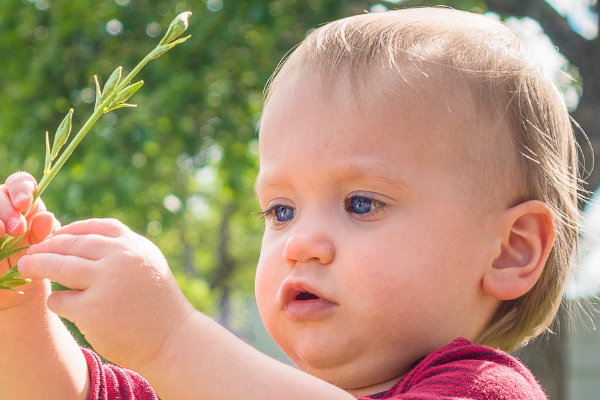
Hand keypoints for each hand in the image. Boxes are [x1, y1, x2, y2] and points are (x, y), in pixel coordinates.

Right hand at [0, 172, 57, 307]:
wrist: (21, 282)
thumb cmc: (38, 259)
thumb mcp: (45, 246)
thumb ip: (46, 232)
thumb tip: (47, 216)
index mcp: (24, 202)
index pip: (20, 183)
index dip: (21, 188)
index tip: (25, 203)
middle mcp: (3, 205)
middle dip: (6, 209)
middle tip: (17, 229)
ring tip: (2, 232)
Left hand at [18, 218, 194, 369]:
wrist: (172, 338)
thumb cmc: (157, 302)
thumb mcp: (147, 263)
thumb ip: (121, 249)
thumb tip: (80, 237)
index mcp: (134, 245)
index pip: (94, 229)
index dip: (70, 230)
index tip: (55, 237)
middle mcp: (121, 259)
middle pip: (71, 245)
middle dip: (46, 247)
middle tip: (31, 253)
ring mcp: (106, 283)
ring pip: (58, 267)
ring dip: (38, 266)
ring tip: (27, 268)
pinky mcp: (92, 311)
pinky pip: (60, 299)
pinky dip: (57, 301)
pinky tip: (61, 304)